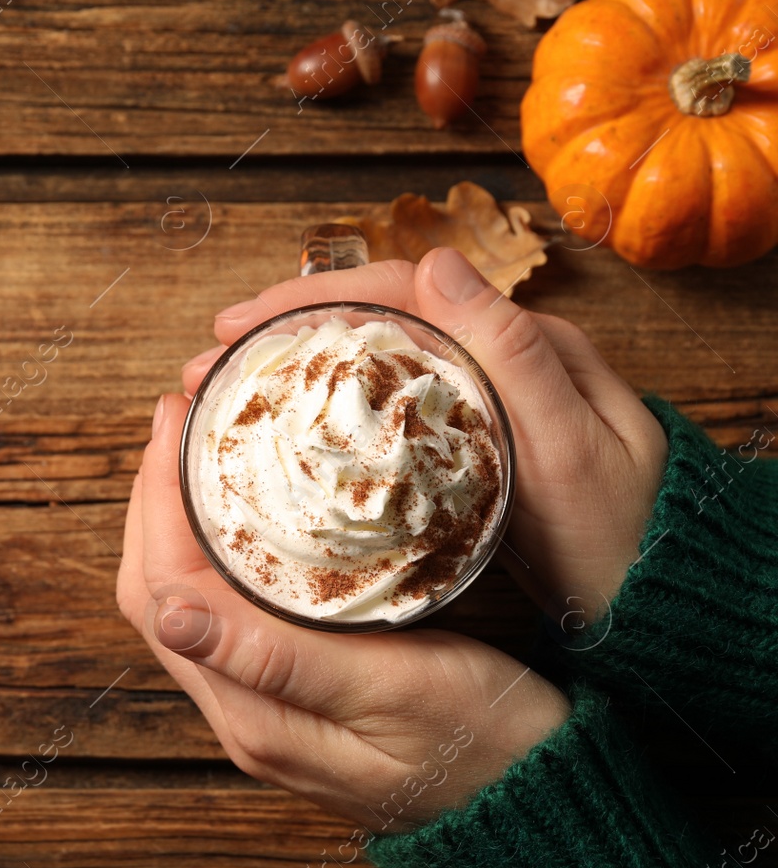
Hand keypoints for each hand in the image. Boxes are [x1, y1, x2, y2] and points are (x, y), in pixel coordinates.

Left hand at [118, 384, 570, 828]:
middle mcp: (244, 715)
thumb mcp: (395, 691)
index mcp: (256, 714)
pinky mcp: (295, 699)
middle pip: (159, 590)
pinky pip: (227, 612)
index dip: (156, 497)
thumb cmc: (491, 746)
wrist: (545, 805)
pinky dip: (218, 550)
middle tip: (183, 417)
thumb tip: (172, 611)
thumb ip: (280, 658)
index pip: (165, 588)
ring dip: (180, 522)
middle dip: (154, 499)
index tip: (176, 417)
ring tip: (204, 449)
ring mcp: (265, 709)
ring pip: (186, 599)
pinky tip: (248, 510)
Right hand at [186, 251, 666, 627]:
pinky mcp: (461, 450)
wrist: (660, 607)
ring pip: (365, 365)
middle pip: (369, 322)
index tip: (236, 327)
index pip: (397, 289)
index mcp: (521, 342)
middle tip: (207, 365)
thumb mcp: (571, 449)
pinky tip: (279, 435)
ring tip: (225, 395)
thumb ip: (512, 354)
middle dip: (279, 333)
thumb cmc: (621, 538)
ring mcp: (474, 405)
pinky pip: (378, 411)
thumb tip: (436, 260)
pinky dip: (320, 413)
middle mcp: (493, 360)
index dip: (306, 299)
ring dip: (290, 370)